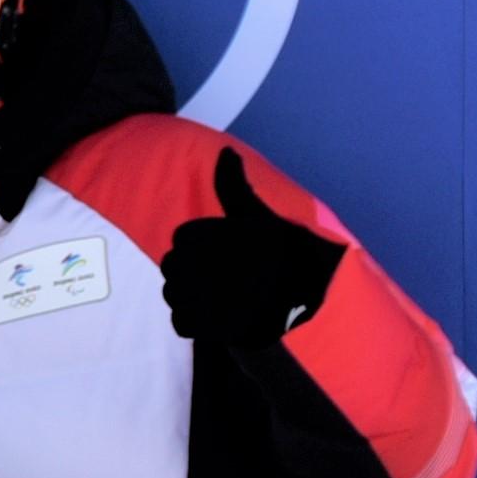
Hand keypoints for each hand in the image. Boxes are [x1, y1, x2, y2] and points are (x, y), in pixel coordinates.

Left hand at [153, 149, 344, 347]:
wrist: (305, 297)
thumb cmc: (281, 253)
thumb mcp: (257, 214)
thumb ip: (233, 186)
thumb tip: (225, 151)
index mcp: (208, 234)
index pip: (180, 238)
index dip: (198, 246)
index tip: (223, 254)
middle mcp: (199, 264)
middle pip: (171, 266)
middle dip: (190, 270)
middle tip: (221, 277)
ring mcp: (199, 297)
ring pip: (172, 294)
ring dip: (189, 296)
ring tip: (220, 296)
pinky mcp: (203, 326)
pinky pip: (179, 322)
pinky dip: (194, 321)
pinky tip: (216, 316)